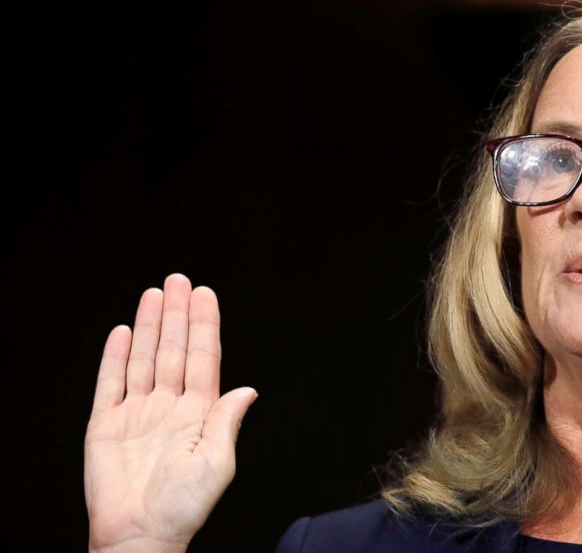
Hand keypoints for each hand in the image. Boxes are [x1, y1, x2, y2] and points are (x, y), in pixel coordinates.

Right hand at [84, 273, 257, 552]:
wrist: (140, 534)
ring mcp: (137, 414)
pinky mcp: (106, 426)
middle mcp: (169, 407)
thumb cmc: (182, 507)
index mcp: (199, 413)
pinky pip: (110, 384)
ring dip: (148, 326)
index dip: (204, 326)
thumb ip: (227, 421)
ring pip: (143, 359)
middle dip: (176, 315)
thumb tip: (248, 389)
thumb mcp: (217, 462)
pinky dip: (114, 357)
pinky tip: (122, 332)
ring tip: (154, 295)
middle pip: (173, 350)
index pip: (203, 358)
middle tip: (178, 280)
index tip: (205, 295)